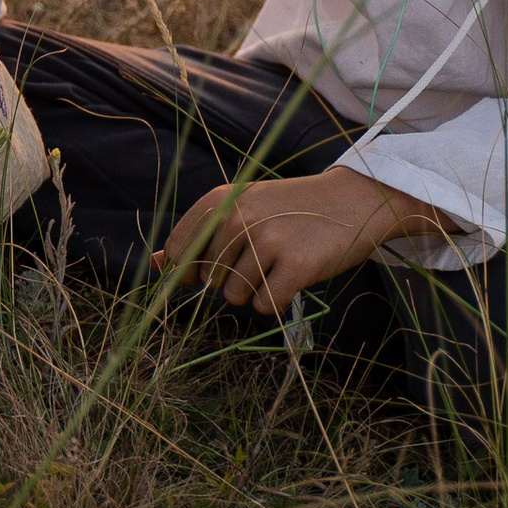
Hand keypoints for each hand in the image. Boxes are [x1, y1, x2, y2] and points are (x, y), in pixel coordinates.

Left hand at [156, 167, 448, 313]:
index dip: (191, 270)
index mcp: (220, 201)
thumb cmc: (291, 210)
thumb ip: (198, 236)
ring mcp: (267, 242)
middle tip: (264, 256)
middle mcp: (238, 218)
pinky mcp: (296, 267)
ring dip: (255, 290)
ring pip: (234, 297)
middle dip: (231, 279)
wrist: (353, 201)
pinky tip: (294, 277)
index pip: (177, 251)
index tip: (218, 264)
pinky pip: (264, 306)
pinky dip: (277, 300)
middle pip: (208, 280)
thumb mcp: (242, 209)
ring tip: (280, 264)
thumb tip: (154, 265)